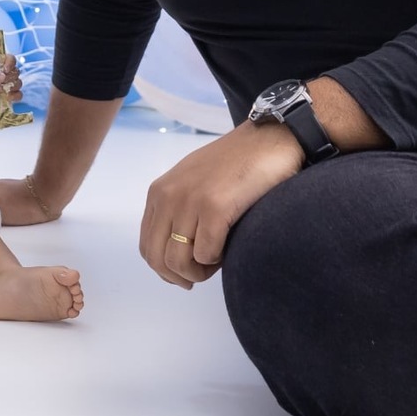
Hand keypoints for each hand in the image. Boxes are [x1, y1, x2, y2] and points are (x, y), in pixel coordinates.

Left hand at [0, 55, 22, 113]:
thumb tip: (2, 76)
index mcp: (0, 63)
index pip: (11, 59)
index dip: (11, 63)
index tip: (5, 70)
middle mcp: (7, 72)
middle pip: (16, 72)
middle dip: (8, 78)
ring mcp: (9, 83)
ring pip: (18, 83)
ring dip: (10, 87)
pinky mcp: (10, 94)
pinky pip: (19, 95)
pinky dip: (14, 96)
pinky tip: (6, 96)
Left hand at [139, 120, 303, 288]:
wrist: (269, 139)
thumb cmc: (237, 164)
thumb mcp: (194, 183)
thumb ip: (179, 210)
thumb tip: (177, 252)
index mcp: (159, 192)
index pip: (147, 246)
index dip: (166, 269)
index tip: (189, 271)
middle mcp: (167, 196)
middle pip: (158, 259)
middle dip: (180, 276)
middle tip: (204, 273)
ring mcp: (189, 201)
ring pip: (178, 261)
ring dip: (199, 271)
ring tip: (218, 258)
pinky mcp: (214, 208)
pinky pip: (205, 254)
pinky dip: (217, 260)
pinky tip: (229, 245)